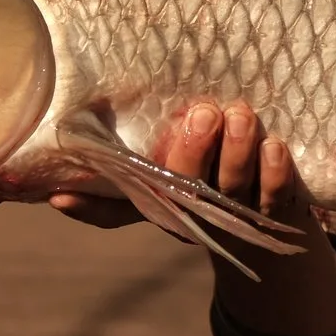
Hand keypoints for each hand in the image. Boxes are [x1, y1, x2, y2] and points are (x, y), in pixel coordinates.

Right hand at [52, 100, 335, 335]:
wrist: (272, 223)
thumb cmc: (211, 169)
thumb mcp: (176, 159)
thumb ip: (150, 141)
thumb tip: (98, 111)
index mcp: (158, 201)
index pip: (112, 211)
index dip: (87, 207)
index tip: (60, 196)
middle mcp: (189, 213)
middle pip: (181, 190)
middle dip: (190, 151)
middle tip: (201, 114)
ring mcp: (229, 215)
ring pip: (229, 187)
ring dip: (235, 152)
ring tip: (239, 115)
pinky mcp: (270, 212)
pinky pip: (271, 196)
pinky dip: (274, 172)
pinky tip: (274, 146)